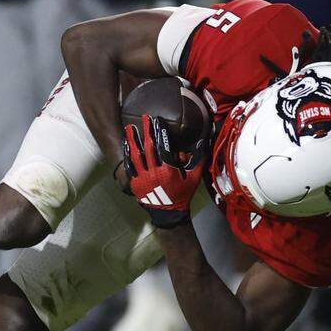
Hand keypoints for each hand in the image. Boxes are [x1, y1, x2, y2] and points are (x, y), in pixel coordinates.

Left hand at [123, 114, 206, 228]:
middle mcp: (154, 172)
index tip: (158, 120)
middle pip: (149, 147)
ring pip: (136, 155)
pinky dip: (127, 155)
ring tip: (129, 128)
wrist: (169, 213)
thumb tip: (204, 141)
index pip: (164, 146)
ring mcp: (143, 178)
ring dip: (132, 140)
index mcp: (169, 170)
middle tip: (145, 117)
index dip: (160, 132)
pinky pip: (129, 166)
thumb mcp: (194, 177)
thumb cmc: (182, 194)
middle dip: (147, 130)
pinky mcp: (135, 183)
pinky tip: (126, 145)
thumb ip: (199, 159)